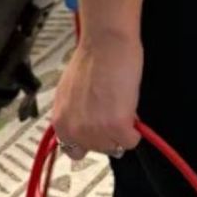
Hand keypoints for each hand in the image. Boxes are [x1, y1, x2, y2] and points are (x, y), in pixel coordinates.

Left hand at [51, 30, 142, 161]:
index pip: (74, 151)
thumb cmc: (90, 60)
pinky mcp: (117, 127)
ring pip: (117, 147)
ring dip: (122, 131)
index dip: (89, 139)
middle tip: (112, 110)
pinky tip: (130, 109)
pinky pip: (132, 140)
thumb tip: (85, 125)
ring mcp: (96, 131)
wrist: (105, 45)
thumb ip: (74, 115)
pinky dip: (135, 130)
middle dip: (108, 133)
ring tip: (120, 105)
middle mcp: (75, 131)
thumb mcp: (69, 95)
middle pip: (99, 149)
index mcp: (61, 122)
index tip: (97, 129)